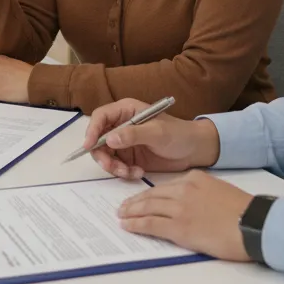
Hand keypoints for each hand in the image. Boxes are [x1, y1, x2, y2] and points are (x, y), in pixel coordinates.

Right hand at [84, 99, 220, 178]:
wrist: (194, 151)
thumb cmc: (179, 134)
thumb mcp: (157, 132)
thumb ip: (133, 134)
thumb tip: (110, 139)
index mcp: (126, 111)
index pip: (100, 117)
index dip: (91, 130)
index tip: (88, 146)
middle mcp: (121, 125)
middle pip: (98, 139)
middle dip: (102, 155)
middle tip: (112, 168)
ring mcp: (124, 143)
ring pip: (105, 156)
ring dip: (114, 167)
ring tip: (130, 172)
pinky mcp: (128, 158)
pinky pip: (116, 167)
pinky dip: (123, 173)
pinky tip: (138, 172)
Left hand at [118, 171, 252, 261]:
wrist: (254, 224)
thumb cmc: (244, 212)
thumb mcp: (220, 191)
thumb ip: (202, 192)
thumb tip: (191, 203)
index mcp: (195, 178)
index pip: (165, 185)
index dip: (150, 193)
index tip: (141, 198)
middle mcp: (184, 190)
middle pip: (152, 194)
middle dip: (135, 201)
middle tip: (123, 206)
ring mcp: (180, 208)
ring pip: (147, 207)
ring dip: (131, 212)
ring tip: (121, 215)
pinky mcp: (179, 227)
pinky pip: (150, 223)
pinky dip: (136, 224)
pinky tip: (128, 225)